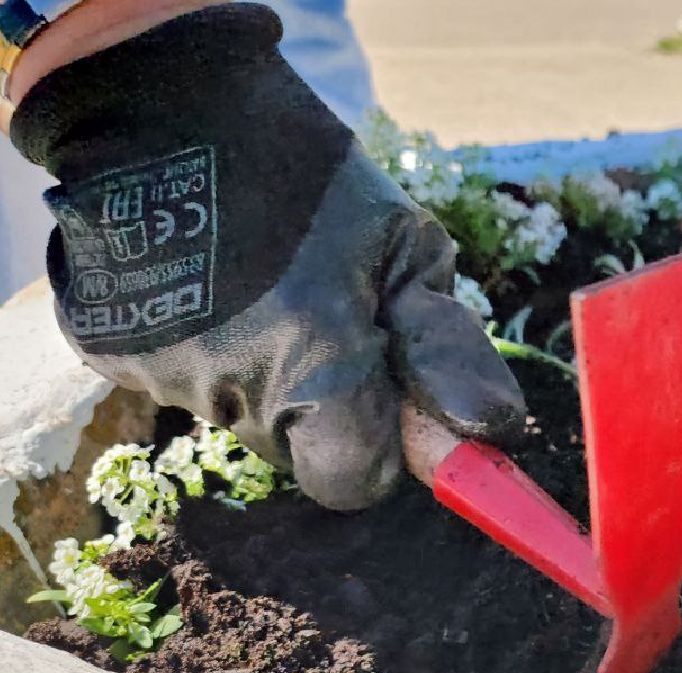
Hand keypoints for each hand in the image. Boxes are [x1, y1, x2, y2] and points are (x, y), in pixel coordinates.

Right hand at [10, 3, 523, 510]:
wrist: (165, 101)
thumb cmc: (309, 177)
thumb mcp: (404, 248)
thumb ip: (447, 351)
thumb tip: (492, 432)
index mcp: (311, 362)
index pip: (354, 482)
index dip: (380, 448)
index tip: (390, 395)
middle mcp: (230, 386)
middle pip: (300, 450)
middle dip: (327, 404)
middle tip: (326, 317)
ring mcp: (161, 373)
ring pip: (247, 417)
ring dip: (267, 372)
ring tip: (264, 284)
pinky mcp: (110, 354)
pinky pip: (188, 382)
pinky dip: (209, 347)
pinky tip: (214, 283)